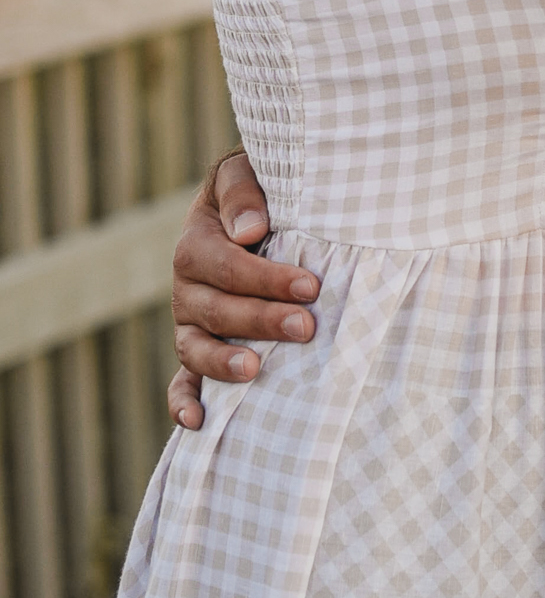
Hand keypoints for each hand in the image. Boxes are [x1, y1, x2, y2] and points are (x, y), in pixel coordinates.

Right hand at [166, 150, 318, 428]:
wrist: (247, 208)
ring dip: (223, 362)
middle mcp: (186, 288)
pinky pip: (181, 381)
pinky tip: (199, 422)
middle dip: (263, 320)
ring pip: (196, 348)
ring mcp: (188, 323)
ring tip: (255, 370)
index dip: (267, 279)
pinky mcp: (195, 349)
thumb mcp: (244, 174)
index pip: (228, 267)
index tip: (310, 285)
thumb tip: (251, 230)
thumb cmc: (255, 192)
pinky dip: (183, 403)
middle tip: (306, 326)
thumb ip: (243, 195)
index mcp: (196, 245)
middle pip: (218, 310)